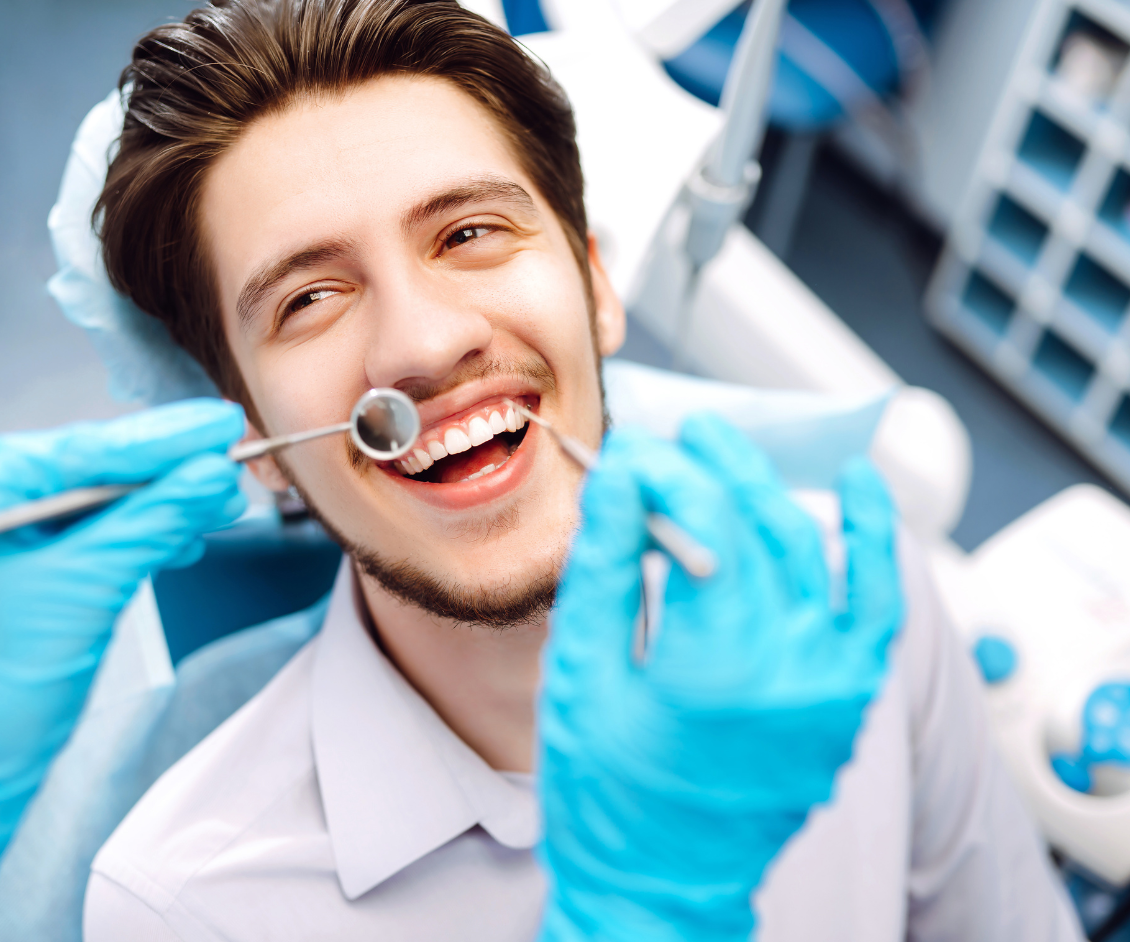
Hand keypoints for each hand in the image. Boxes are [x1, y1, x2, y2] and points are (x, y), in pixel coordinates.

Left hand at [0, 399, 246, 927]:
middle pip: (79, 464)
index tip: (216, 424)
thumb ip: (151, 522)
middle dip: (159, 468)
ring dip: (155, 500)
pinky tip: (181, 529)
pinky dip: (132, 528)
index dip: (155, 439)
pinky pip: (80, 524)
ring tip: (216, 501)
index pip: (70, 451)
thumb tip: (209, 474)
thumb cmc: (1, 694)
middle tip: (226, 453)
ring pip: (87, 493)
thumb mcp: (87, 592)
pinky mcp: (9, 555)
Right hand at [538, 416, 900, 941]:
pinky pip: (879, 602)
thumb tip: (625, 474)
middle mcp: (792, 671)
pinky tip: (860, 484)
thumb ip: (606, 566)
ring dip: (769, 491)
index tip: (632, 453)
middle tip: (676, 436)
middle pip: (759, 526)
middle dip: (712, 467)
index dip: (668, 471)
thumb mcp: (581, 676)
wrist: (660, 886)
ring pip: (813, 551)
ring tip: (725, 452)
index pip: (706, 521)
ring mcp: (834, 687)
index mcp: (715, 668)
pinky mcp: (850, 700)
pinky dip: (874, 538)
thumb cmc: (606, 794)